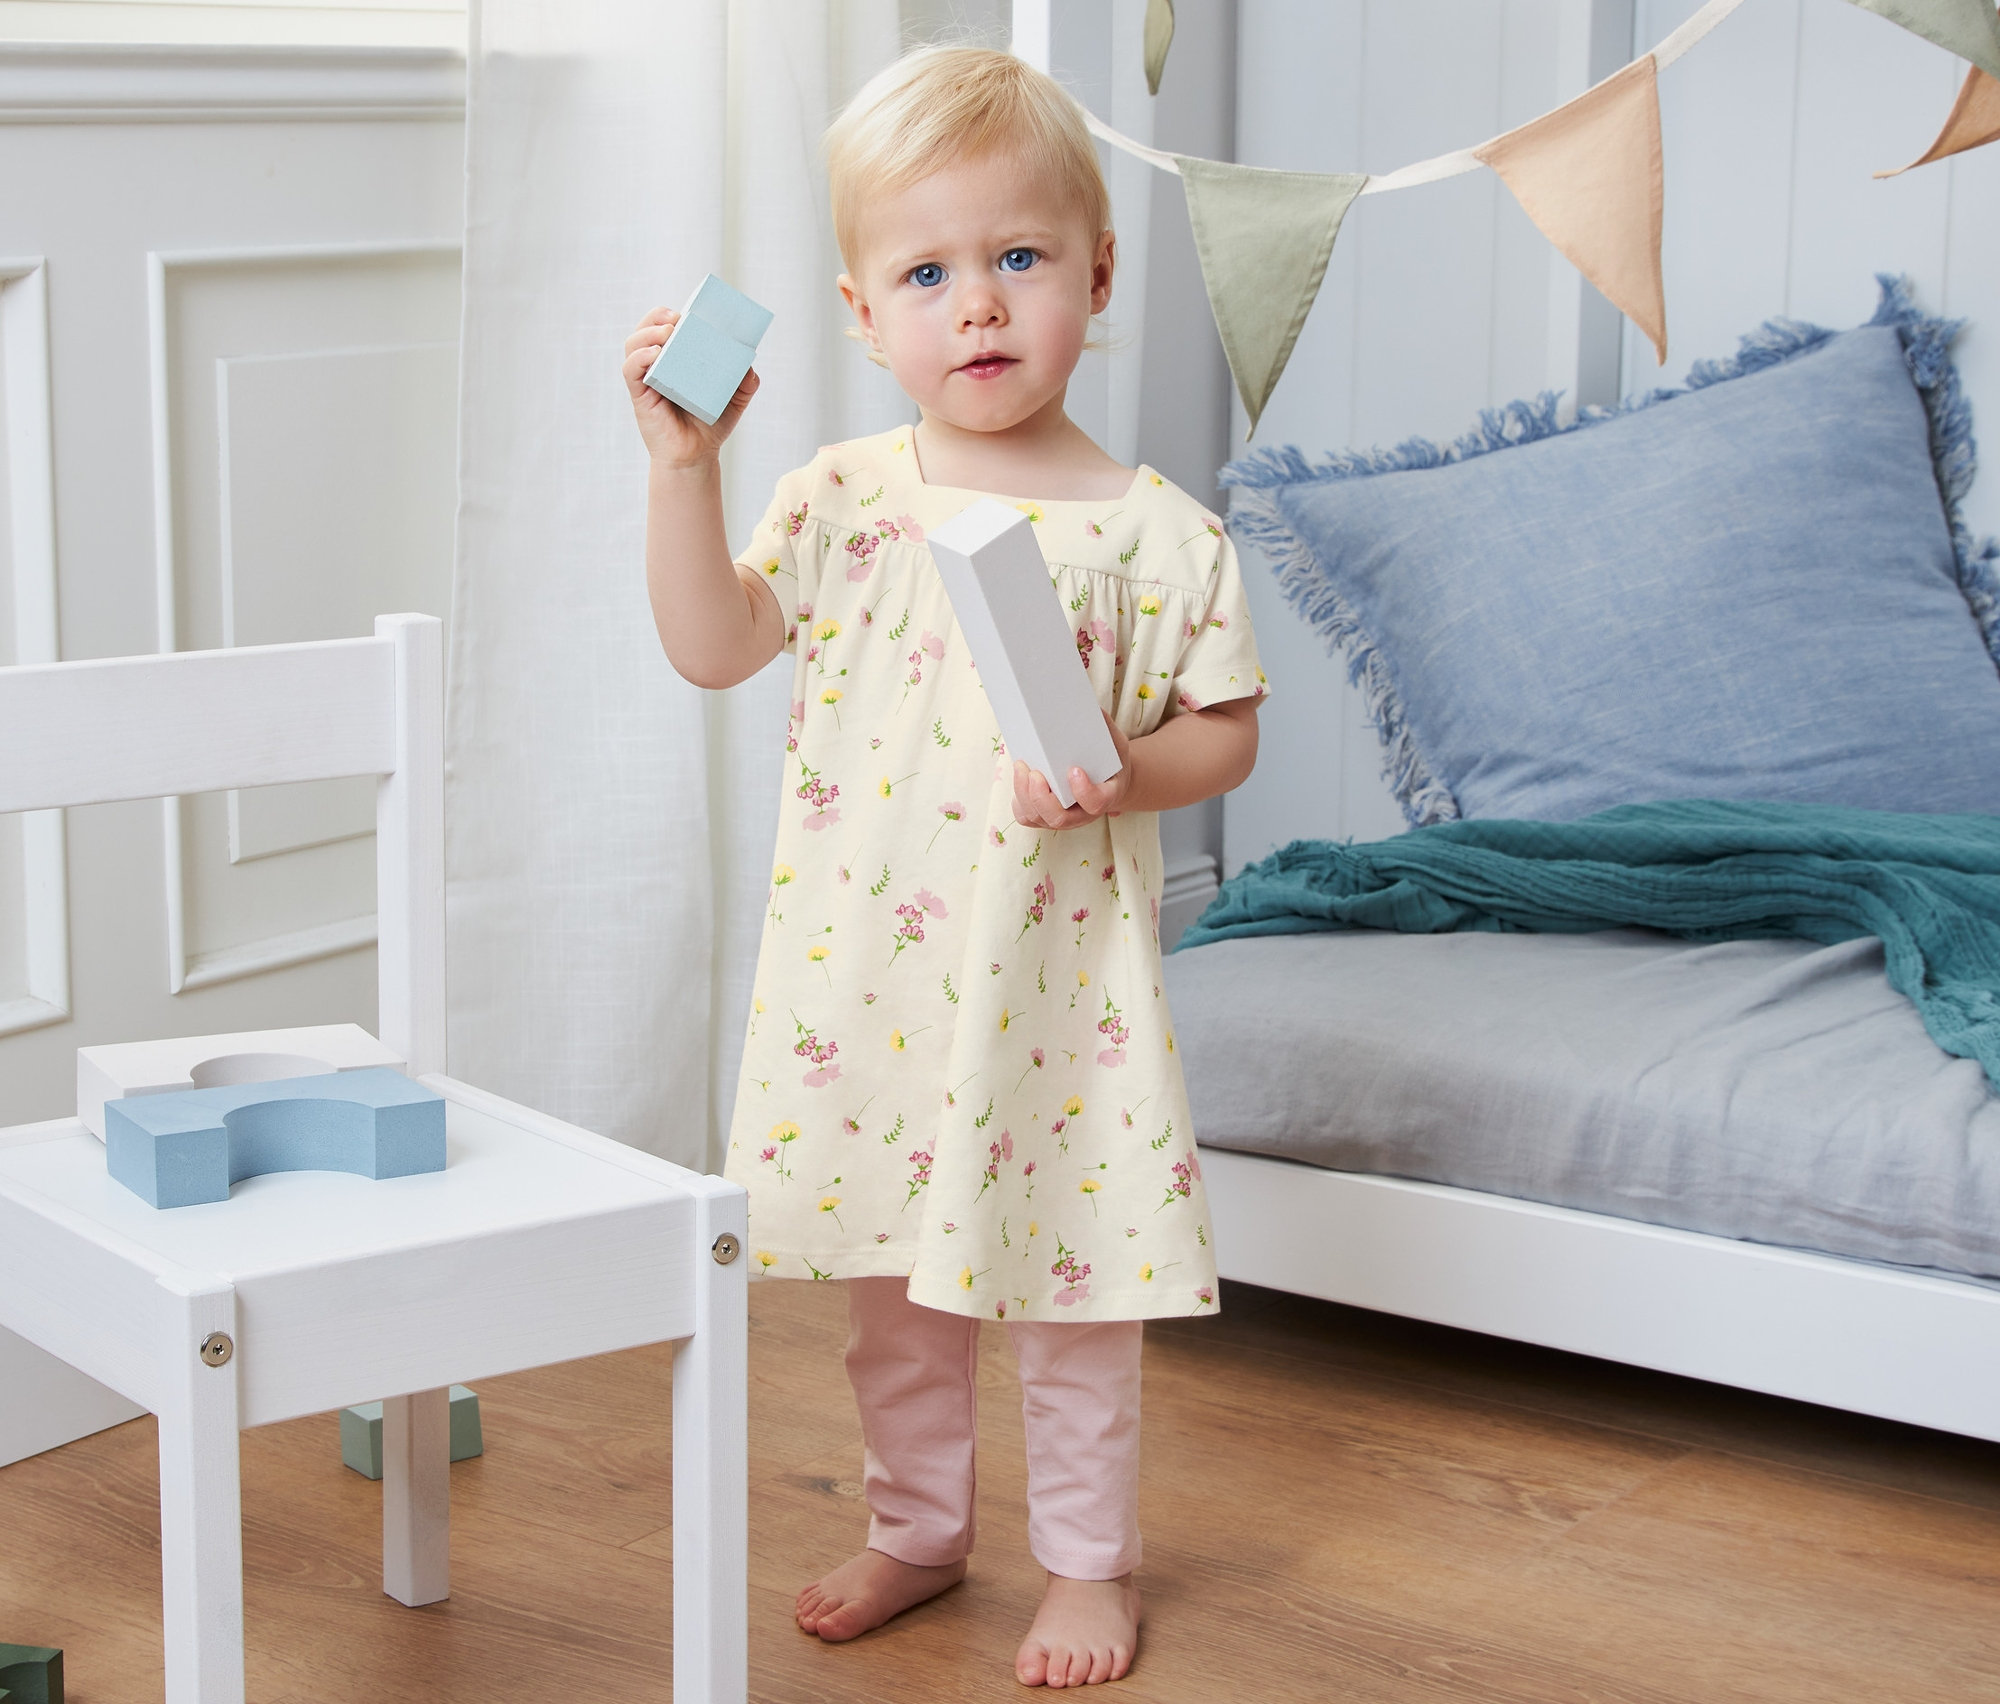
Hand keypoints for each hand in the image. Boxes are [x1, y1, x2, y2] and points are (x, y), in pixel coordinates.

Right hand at [622, 307, 758, 467]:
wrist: (696, 456)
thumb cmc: (710, 425)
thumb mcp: (734, 401)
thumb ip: (745, 383)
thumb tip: (749, 367)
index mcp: (676, 359)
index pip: (666, 327)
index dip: (671, 314)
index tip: (689, 313)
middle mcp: (658, 364)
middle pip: (645, 329)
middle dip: (657, 317)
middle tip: (676, 319)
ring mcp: (646, 378)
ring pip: (633, 344)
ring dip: (647, 332)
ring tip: (667, 333)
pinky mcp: (640, 394)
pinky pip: (630, 370)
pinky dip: (640, 357)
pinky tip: (656, 354)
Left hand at [1012, 714, 1133, 829]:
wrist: (1106, 780)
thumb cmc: (1110, 760)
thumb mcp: (1115, 743)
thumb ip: (1104, 727)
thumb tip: (1087, 706)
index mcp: (1106, 796)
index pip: (1096, 803)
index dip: (1084, 791)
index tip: (1074, 769)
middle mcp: (1083, 814)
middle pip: (1059, 818)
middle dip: (1041, 796)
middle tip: (1034, 772)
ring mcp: (1063, 818)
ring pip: (1037, 817)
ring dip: (1024, 794)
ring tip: (1020, 766)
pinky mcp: (1045, 816)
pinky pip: (1026, 816)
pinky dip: (1018, 800)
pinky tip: (1018, 777)